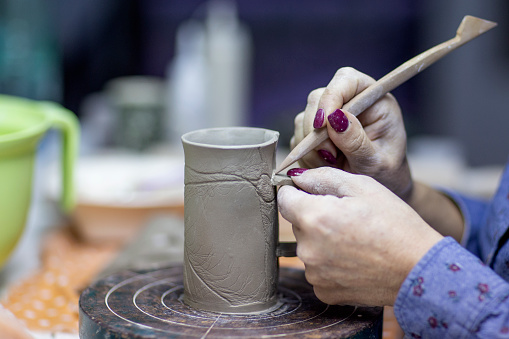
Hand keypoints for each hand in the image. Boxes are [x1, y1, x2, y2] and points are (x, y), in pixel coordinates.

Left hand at [277, 167, 442, 305]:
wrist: (419, 270)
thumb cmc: (396, 224)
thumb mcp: (363, 187)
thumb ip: (323, 177)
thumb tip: (296, 177)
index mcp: (314, 218)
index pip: (284, 199)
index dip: (297, 192)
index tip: (312, 193)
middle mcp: (307, 248)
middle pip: (298, 223)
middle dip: (316, 216)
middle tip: (348, 217)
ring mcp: (314, 273)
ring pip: (308, 246)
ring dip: (323, 240)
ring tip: (355, 239)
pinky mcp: (324, 291)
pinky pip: (318, 269)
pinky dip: (331, 263)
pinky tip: (354, 259)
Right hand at [292, 67, 410, 198]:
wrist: (379, 188)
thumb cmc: (387, 173)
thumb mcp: (377, 162)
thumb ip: (357, 141)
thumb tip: (334, 118)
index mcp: (372, 100)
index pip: (346, 80)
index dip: (331, 96)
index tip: (323, 124)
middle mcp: (348, 103)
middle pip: (317, 99)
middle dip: (316, 130)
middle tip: (330, 156)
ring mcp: (328, 118)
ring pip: (302, 121)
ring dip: (310, 147)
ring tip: (333, 165)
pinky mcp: (314, 134)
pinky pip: (297, 140)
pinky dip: (305, 156)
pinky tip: (325, 167)